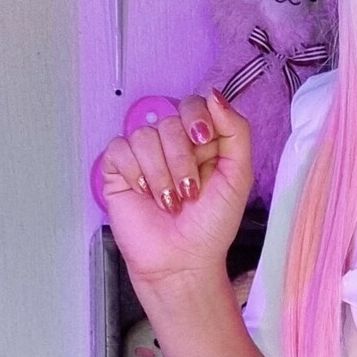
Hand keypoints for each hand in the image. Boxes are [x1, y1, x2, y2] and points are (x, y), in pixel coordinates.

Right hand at [99, 91, 252, 290]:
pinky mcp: (118, 170)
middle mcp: (170, 145)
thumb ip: (235, 132)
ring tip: (169, 202)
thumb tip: (215, 95)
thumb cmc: (210, 226)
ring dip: (160, 174)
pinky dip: (135, 173)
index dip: (196, 118)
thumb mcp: (238, 176)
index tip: (203, 142)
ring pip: (144, 136)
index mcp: (200, 142)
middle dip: (181, 159)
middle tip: (189, 191)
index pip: (193, 104)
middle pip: (168, 121)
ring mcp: (142, 156)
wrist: (183, 261)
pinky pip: (119, 150)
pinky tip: (145, 194)